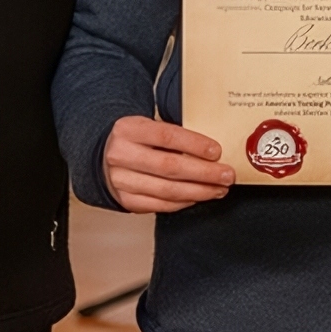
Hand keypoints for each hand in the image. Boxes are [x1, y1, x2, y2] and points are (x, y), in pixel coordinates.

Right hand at [103, 115, 235, 212]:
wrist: (103, 156)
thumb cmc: (136, 140)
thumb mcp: (148, 126)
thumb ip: (174, 134)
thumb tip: (213, 149)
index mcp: (129, 129)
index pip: (167, 136)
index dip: (194, 145)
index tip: (217, 152)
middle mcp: (121, 155)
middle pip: (169, 167)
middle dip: (204, 173)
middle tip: (226, 175)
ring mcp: (121, 180)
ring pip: (167, 190)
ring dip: (198, 191)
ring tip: (219, 189)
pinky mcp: (126, 200)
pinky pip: (160, 205)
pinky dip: (183, 202)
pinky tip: (199, 197)